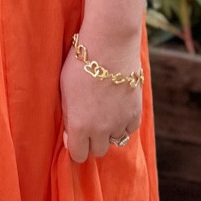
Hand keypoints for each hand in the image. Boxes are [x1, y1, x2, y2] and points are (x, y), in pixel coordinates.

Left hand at [60, 25, 142, 162]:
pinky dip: (124, 123)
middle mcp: (100, 130)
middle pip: (98, 150)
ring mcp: (120, 123)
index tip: (74, 135)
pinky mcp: (135, 113)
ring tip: (105, 111)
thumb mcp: (64, 91)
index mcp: (79, 126)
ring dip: (109, 131)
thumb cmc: (80, 64)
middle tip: (90, 121)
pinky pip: (129, 129)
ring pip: (115, 140)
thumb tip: (70, 135)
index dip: (75, 146)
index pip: (78, 155)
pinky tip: (118, 107)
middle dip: (92, 140)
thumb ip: (69, 116)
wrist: (109, 45)